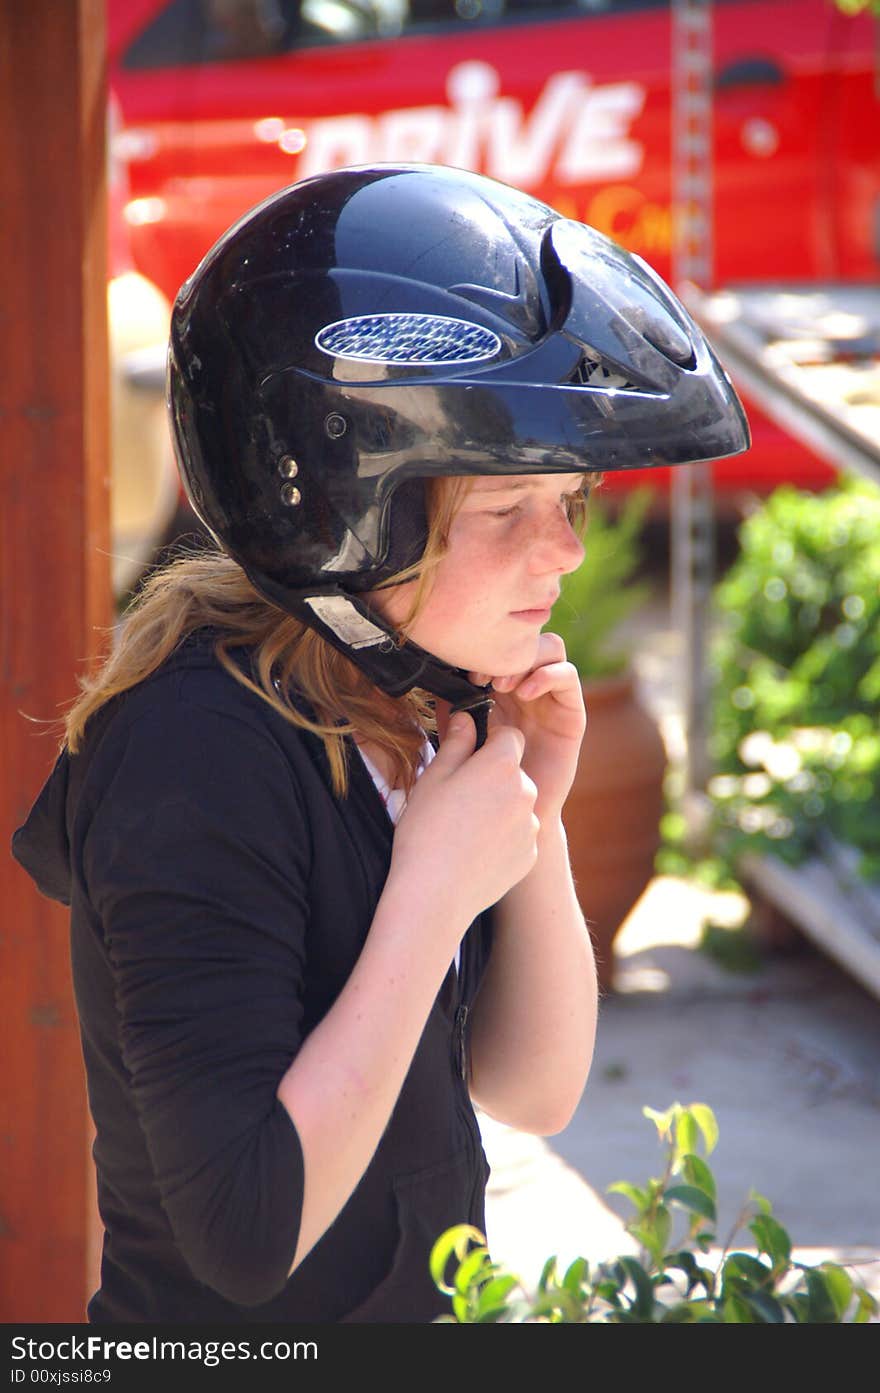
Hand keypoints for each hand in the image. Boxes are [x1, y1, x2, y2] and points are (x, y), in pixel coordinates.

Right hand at [388, 713, 539, 924]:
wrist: (435, 895)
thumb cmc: (426, 831)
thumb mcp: (433, 779)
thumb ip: (455, 743)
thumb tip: (467, 718)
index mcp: (502, 765)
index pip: (510, 736)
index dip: (489, 742)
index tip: (468, 758)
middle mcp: (526, 791)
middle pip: (514, 771)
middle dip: (494, 777)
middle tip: (460, 799)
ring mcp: (531, 825)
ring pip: (518, 803)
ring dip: (499, 807)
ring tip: (465, 829)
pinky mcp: (531, 853)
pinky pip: (519, 834)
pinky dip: (503, 837)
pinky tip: (475, 851)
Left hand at [468, 632, 585, 824]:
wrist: (515, 818)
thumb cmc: (484, 781)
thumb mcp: (462, 739)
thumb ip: (453, 711)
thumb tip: (434, 682)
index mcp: (502, 689)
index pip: (501, 647)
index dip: (483, 650)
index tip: (463, 671)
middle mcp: (529, 688)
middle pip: (527, 639)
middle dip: (505, 650)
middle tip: (482, 676)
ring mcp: (552, 698)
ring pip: (551, 649)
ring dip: (526, 658)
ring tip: (502, 685)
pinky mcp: (571, 713)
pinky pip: (568, 676)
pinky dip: (547, 675)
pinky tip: (525, 693)